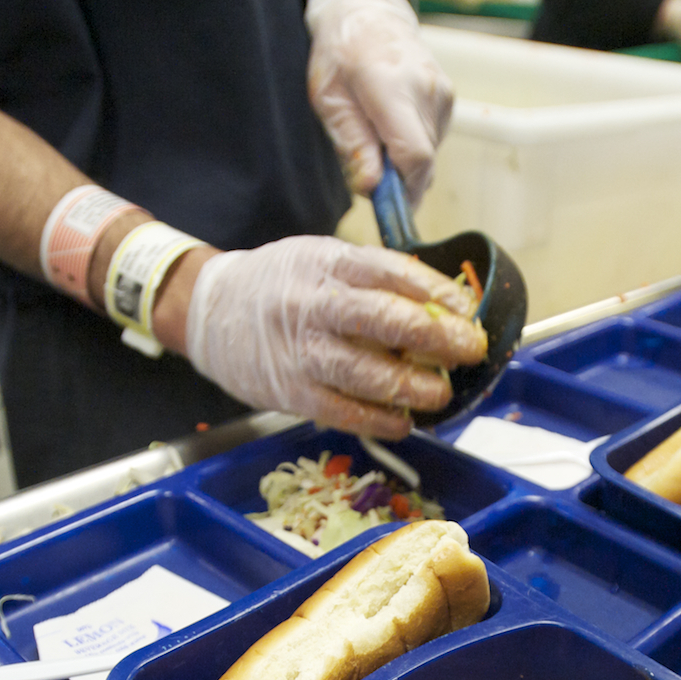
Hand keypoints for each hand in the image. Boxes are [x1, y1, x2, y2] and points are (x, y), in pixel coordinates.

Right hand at [184, 237, 487, 438]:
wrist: (210, 311)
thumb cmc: (280, 285)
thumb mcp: (322, 259)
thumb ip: (373, 279)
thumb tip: (442, 307)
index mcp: (328, 263)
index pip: (394, 272)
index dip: (438, 293)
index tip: (466, 311)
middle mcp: (316, 305)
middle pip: (389, 321)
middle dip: (440, 339)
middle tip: (470, 351)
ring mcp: (303, 351)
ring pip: (369, 374)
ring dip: (416, 387)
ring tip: (441, 393)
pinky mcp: (292, 391)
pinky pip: (345, 411)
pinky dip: (380, 420)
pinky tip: (403, 421)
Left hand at [306, 0, 454, 202]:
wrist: (368, 14)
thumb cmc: (340, 54)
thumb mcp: (330, 100)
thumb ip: (353, 144)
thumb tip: (372, 188)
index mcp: (392, 87)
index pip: (414, 156)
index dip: (403, 193)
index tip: (385, 208)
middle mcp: (427, 90)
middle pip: (424, 162)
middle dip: (398, 182)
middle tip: (369, 175)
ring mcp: (443, 94)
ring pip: (428, 155)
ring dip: (403, 163)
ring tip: (375, 138)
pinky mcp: (448, 99)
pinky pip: (432, 140)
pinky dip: (411, 146)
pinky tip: (391, 126)